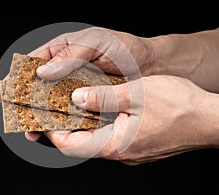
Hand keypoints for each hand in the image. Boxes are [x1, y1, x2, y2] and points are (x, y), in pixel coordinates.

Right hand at [0, 27, 154, 139]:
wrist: (151, 65)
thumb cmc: (124, 47)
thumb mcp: (96, 42)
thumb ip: (70, 55)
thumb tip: (43, 71)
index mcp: (63, 50)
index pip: (32, 63)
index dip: (16, 77)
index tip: (4, 92)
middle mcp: (65, 70)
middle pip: (38, 86)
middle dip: (24, 102)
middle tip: (14, 116)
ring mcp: (76, 87)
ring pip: (51, 102)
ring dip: (39, 116)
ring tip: (31, 130)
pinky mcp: (88, 101)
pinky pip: (69, 112)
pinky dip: (60, 121)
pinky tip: (53, 130)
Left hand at [45, 75, 218, 164]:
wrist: (210, 119)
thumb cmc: (179, 106)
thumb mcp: (136, 94)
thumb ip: (103, 97)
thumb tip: (76, 98)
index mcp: (116, 145)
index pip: (71, 146)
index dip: (53, 132)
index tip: (43, 116)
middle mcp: (119, 151)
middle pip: (80, 141)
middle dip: (65, 124)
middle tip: (53, 105)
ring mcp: (128, 149)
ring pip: (95, 137)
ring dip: (82, 120)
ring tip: (71, 101)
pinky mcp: (135, 143)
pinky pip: (109, 134)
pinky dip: (99, 120)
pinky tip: (97, 104)